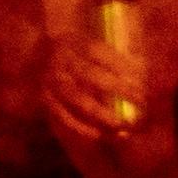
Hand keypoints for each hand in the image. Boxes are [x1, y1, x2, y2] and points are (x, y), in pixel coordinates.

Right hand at [41, 34, 162, 145]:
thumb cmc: (74, 52)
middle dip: (121, 89)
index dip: (121, 63)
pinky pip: (65, 118)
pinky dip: (85, 129)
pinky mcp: (44, 100)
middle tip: (142, 101)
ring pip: (78, 100)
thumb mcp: (88, 44)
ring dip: (104, 115)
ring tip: (125, 125)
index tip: (143, 75)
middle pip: (92, 75)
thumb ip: (112, 56)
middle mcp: (58, 61)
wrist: (34, 57)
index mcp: (71, 42)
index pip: (97, 50)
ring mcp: (49, 82)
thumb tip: (143, 71)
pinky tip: (105, 135)